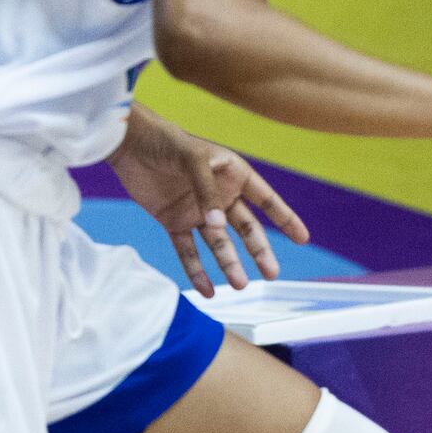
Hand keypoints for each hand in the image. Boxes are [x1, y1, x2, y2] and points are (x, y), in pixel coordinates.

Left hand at [108, 107, 308, 294]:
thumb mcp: (193, 160)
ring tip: (240, 285)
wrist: (129, 144)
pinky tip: (206, 290)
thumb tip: (219, 226)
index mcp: (233, 175)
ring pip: (219, 243)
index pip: (266, 200)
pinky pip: (188, 250)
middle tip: (271, 274)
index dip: (285, 218)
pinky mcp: (173, 222)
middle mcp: (220, 197)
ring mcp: (198, 212)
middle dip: (259, 251)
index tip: (303, 238)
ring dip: (229, 264)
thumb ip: (207, 193)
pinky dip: (196, 270)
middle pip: (245, 229)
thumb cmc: (167, 142)